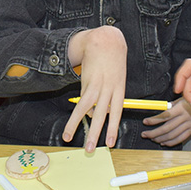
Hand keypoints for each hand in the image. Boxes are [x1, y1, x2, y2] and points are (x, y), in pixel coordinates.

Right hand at [63, 26, 126, 150]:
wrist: (106, 41)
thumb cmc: (112, 62)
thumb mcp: (115, 79)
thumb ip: (107, 96)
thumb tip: (93, 114)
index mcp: (120, 90)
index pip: (117, 113)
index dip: (113, 128)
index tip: (110, 143)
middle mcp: (110, 89)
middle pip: (103, 115)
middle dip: (97, 133)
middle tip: (90, 149)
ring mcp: (98, 85)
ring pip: (87, 110)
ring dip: (77, 125)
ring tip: (70, 138)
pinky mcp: (87, 81)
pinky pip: (80, 101)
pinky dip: (76, 112)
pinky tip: (71, 122)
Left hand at [141, 99, 190, 146]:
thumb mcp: (187, 98)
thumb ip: (175, 105)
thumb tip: (164, 108)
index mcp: (181, 108)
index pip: (164, 116)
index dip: (154, 120)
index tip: (146, 122)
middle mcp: (184, 117)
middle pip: (166, 128)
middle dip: (153, 132)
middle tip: (145, 134)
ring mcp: (189, 125)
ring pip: (172, 135)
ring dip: (161, 138)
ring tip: (153, 139)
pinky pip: (181, 138)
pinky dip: (171, 142)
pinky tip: (165, 142)